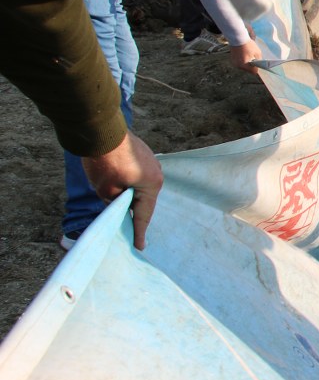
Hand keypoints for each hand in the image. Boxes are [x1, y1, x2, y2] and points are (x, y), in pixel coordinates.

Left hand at [81, 132, 162, 250]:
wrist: (100, 132)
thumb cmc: (104, 164)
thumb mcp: (106, 191)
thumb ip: (116, 202)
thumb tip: (119, 203)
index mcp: (152, 185)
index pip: (144, 214)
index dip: (139, 232)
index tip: (140, 246)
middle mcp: (156, 173)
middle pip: (145, 199)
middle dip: (135, 210)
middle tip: (126, 225)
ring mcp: (152, 161)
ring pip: (141, 185)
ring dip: (131, 193)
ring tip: (119, 202)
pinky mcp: (143, 153)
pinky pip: (138, 173)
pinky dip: (130, 181)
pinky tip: (119, 182)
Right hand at [230, 39, 262, 72]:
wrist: (237, 38)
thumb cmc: (248, 45)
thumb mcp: (257, 53)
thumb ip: (259, 61)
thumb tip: (259, 65)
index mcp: (244, 65)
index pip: (253, 71)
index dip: (257, 69)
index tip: (259, 66)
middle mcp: (239, 66)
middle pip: (248, 70)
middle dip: (252, 66)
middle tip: (254, 59)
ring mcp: (235, 63)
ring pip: (243, 67)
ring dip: (247, 64)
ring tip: (248, 56)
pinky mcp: (232, 60)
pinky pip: (240, 63)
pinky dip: (242, 61)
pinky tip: (244, 55)